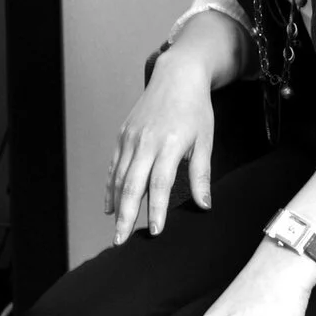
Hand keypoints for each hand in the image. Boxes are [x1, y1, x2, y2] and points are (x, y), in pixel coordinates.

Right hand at [106, 48, 214, 242]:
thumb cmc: (195, 109)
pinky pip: (114, 166)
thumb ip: (201, 175)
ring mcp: (131, 138)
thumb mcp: (205, 140)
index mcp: (169, 144)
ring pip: (119, 178)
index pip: (160, 183)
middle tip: (120, 241)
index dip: (157, 209)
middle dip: (126, 216)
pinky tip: (110, 206)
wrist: (176, 75)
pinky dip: (111, 187)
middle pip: (132, 185)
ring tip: (116, 230)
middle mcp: (145, 142)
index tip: (156, 231)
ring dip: (117, 206)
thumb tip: (204, 205)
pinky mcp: (123, 135)